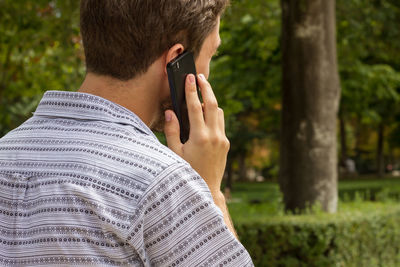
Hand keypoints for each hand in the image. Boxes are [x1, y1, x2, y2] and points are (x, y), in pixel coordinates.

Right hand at [164, 74, 229, 194]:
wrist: (207, 189)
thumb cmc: (187, 172)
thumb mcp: (175, 153)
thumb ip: (172, 131)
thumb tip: (170, 112)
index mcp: (199, 137)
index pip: (195, 107)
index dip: (191, 90)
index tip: (189, 77)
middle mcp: (214, 136)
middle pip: (212, 104)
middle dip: (206, 88)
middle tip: (200, 76)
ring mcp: (222, 139)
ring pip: (219, 112)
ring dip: (210, 101)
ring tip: (201, 95)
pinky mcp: (226, 143)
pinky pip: (221, 123)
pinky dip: (214, 115)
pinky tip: (205, 115)